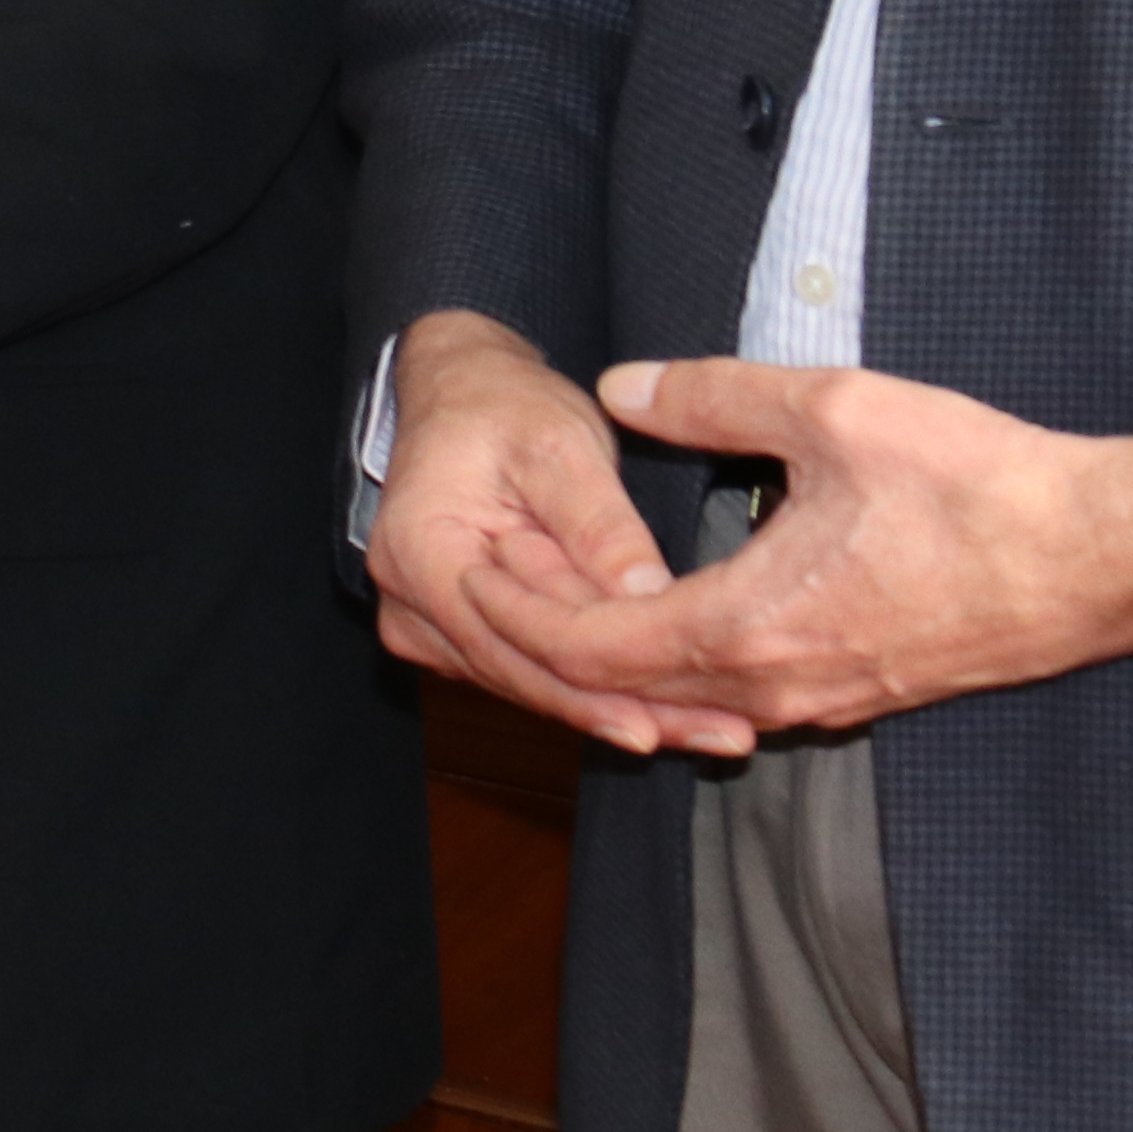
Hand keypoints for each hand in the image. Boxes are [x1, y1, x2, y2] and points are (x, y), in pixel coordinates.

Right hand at [363, 311, 744, 759]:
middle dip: (624, 711)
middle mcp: (410, 605)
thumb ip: (598, 525)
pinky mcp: (463, 635)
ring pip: (534, 684)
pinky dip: (599, 686)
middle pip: (526, 679)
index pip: (510, 646)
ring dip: (621, 706)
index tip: (667, 718)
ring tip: (715, 728)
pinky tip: (673, 705)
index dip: (592, 690)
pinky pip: (533, 671)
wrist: (464, 396)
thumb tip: (645, 598)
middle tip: (722, 735)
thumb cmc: (506, 410)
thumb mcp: (558, 447)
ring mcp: (429, 626)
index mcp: (419, 554)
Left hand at [521, 357, 1132, 738]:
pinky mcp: (858, 692)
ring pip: (683, 702)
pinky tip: (660, 618)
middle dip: (547, 640)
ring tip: (559, 594)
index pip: (592, 650)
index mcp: (749, 629)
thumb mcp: (831, 409)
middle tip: (491, 583)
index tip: (471, 574)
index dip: (520, 616)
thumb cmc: (975, 482)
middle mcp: (775, 687)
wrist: (1099, 556)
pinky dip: (675, 670)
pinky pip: (738, 698)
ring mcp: (821, 700)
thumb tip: (621, 388)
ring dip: (611, 659)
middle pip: (624, 690)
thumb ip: (711, 397)